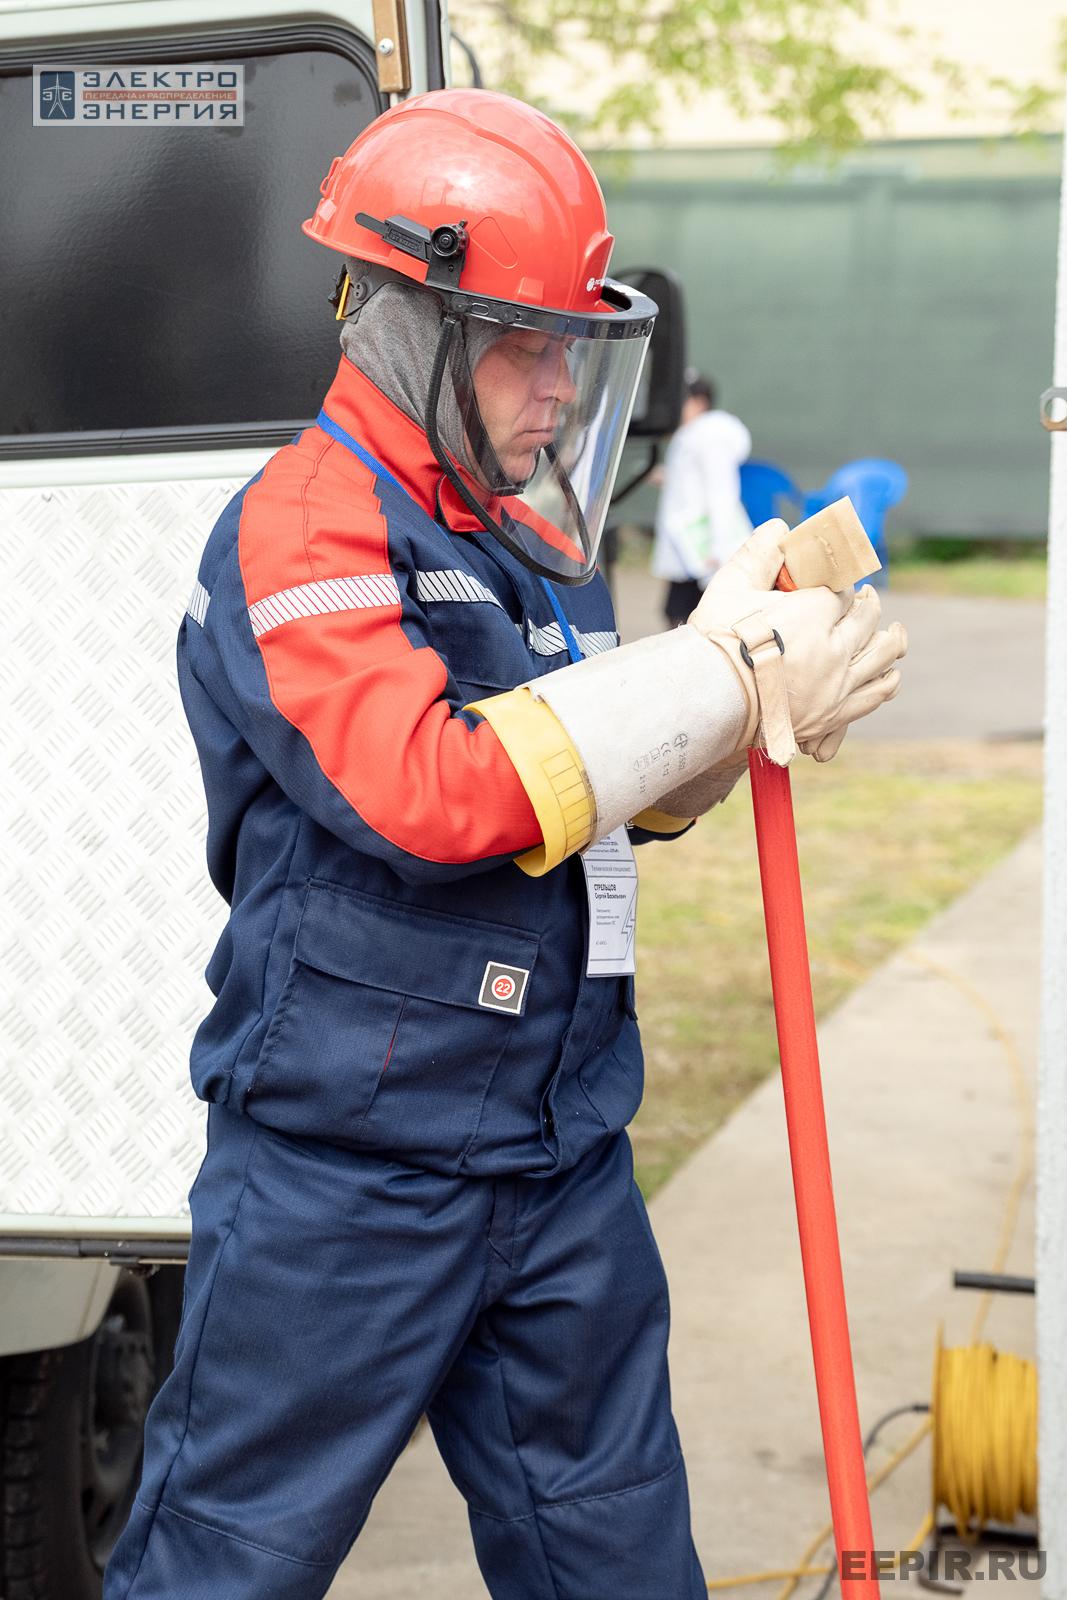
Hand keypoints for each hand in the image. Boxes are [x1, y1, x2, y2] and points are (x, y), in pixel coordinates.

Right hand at [688, 520, 906, 755]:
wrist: (709, 701)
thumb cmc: (716, 642)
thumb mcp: (730, 587)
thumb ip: (758, 554)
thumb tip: (780, 527)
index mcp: (812, 614)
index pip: (841, 592)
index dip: (838, 587)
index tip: (832, 587)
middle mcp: (833, 649)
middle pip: (868, 619)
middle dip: (867, 604)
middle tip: (866, 598)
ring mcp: (836, 685)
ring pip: (882, 656)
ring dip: (891, 640)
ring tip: (895, 633)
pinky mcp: (832, 715)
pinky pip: (874, 695)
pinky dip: (885, 681)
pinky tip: (887, 674)